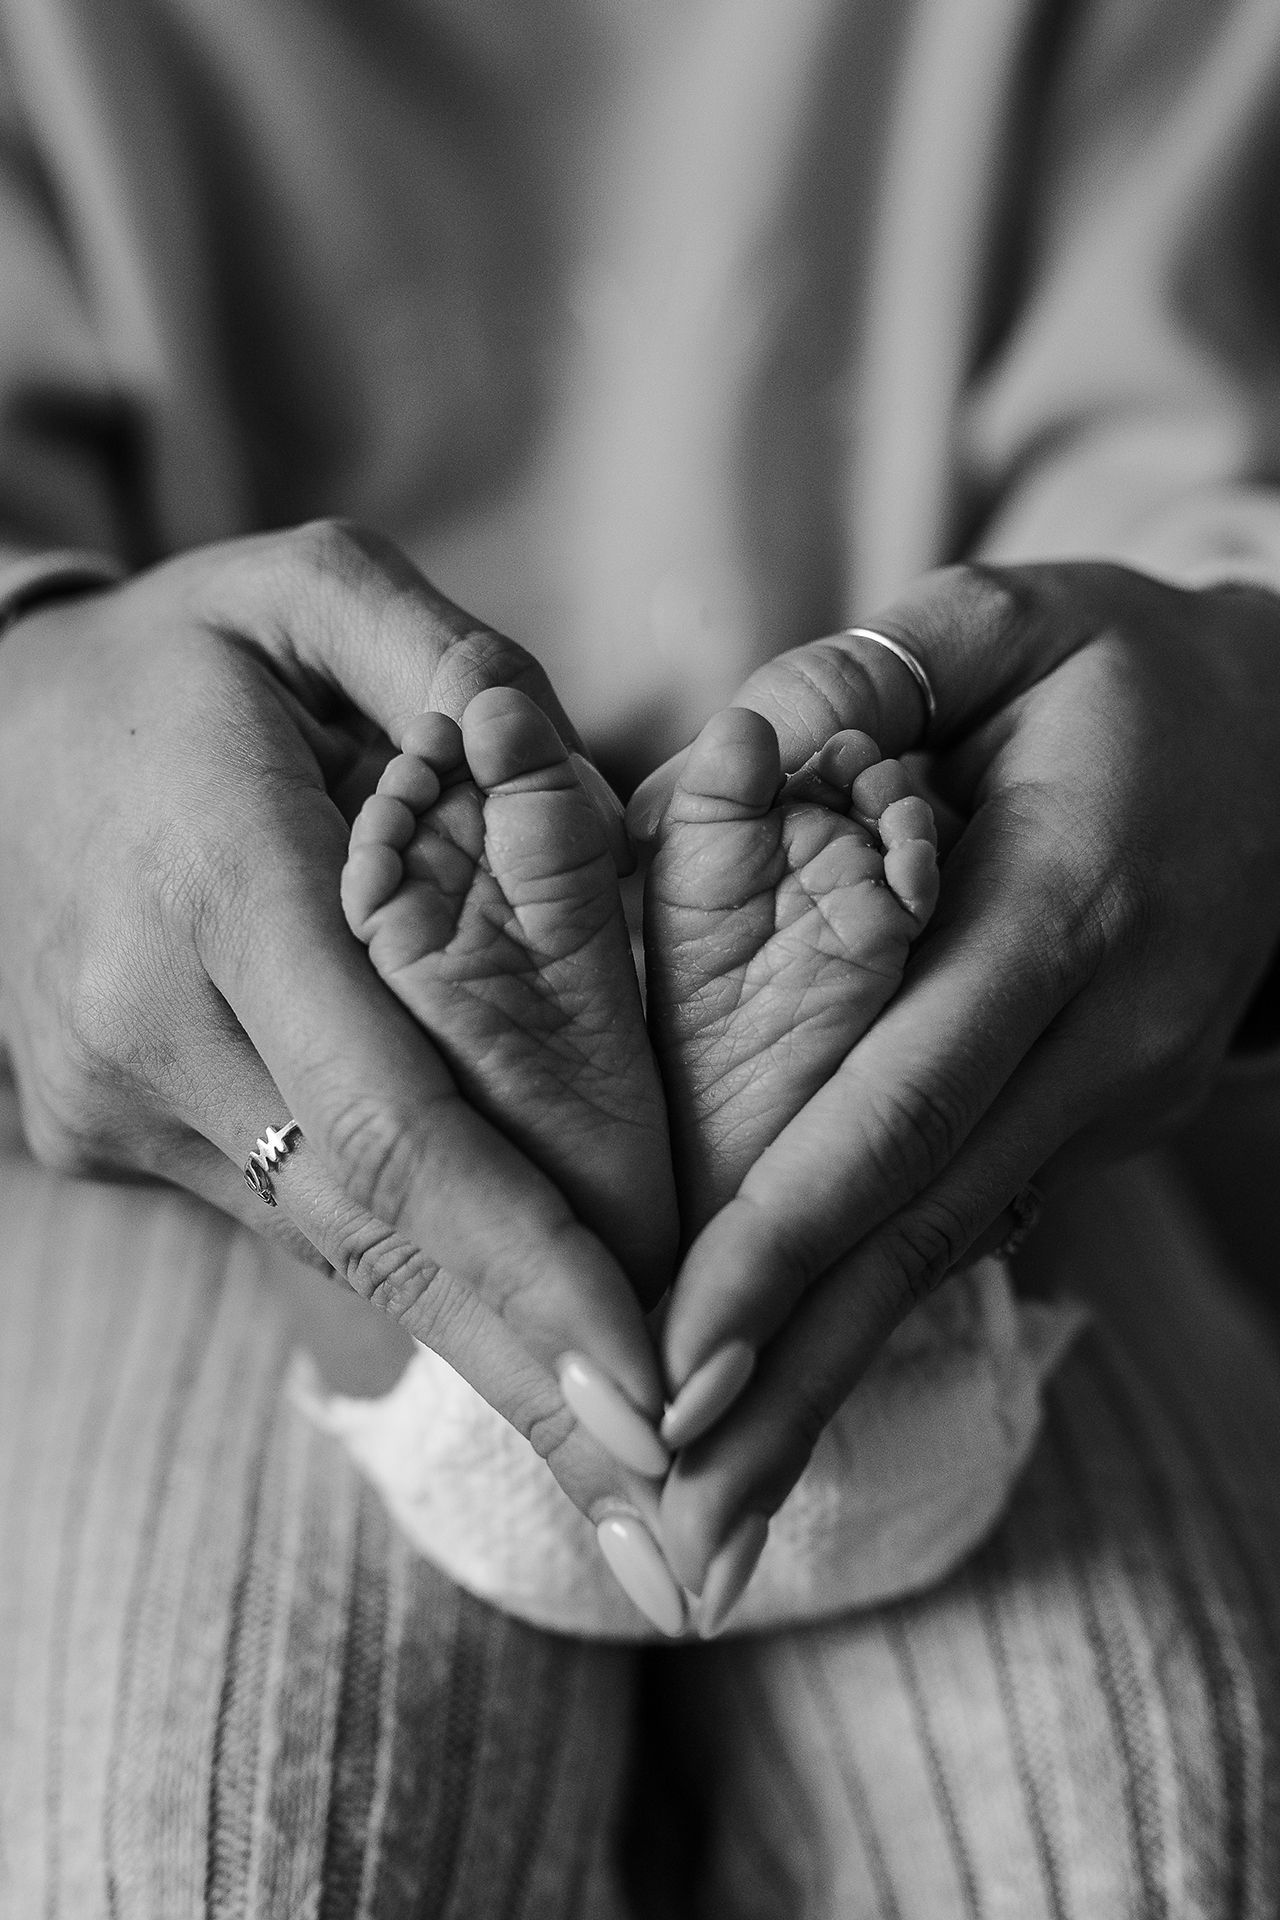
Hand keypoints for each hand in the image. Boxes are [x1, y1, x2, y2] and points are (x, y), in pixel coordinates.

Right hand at [0, 520, 671, 1573]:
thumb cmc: (184, 656)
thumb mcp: (309, 588)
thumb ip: (447, 657)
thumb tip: (563, 762)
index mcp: (224, 878)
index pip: (397, 1113)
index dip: (528, 1263)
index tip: (646, 1389)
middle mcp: (156, 1018)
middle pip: (377, 1231)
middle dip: (532, 1380)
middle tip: (675, 1526)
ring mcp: (113, 1098)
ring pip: (334, 1250)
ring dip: (483, 1355)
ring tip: (617, 1468)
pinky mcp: (101, 1136)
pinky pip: (284, 1217)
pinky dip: (404, 1281)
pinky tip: (510, 1350)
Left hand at [629, 561, 1279, 1592]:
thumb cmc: (1129, 670)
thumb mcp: (1011, 619)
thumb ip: (873, 672)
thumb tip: (735, 752)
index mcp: (1065, 912)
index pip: (908, 1104)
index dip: (792, 1242)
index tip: (683, 1367)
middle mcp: (1106, 1039)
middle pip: (925, 1235)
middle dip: (794, 1385)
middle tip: (674, 1535)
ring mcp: (1125, 1094)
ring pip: (951, 1257)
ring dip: (829, 1387)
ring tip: (711, 1522)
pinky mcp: (1111, 1116)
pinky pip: (978, 1224)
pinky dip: (880, 1318)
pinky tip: (794, 1402)